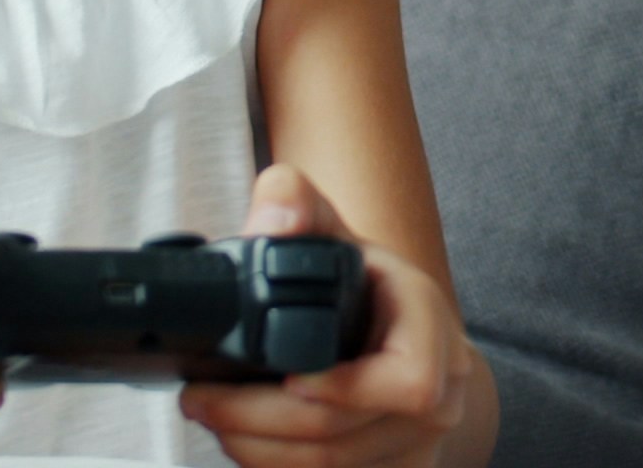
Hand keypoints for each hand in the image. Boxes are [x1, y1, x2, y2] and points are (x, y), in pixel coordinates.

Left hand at [182, 164, 478, 467]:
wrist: (401, 333)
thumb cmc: (364, 284)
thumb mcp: (334, 229)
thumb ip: (294, 202)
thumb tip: (275, 218)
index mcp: (430, 326)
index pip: (411, 381)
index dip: (345, 389)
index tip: (286, 379)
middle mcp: (440, 392)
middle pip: (346, 434)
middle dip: (259, 422)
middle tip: (202, 399)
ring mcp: (419, 442)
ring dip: (257, 450)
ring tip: (213, 418)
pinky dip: (274, 466)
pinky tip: (246, 440)